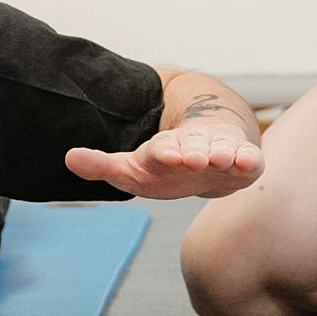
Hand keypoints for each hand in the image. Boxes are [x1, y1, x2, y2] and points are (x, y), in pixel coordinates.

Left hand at [64, 127, 264, 200]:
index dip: (164, 152)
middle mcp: (193, 146)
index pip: (163, 149)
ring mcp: (219, 150)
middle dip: (194, 153)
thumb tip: (68, 158)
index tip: (163, 154)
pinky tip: (247, 162)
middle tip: (194, 159)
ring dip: (221, 154)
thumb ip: (102, 165)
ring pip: (221, 150)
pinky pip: (248, 158)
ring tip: (220, 158)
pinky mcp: (242, 159)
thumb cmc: (164, 166)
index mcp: (165, 148)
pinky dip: (248, 159)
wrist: (207, 154)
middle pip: (193, 148)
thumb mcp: (132, 170)